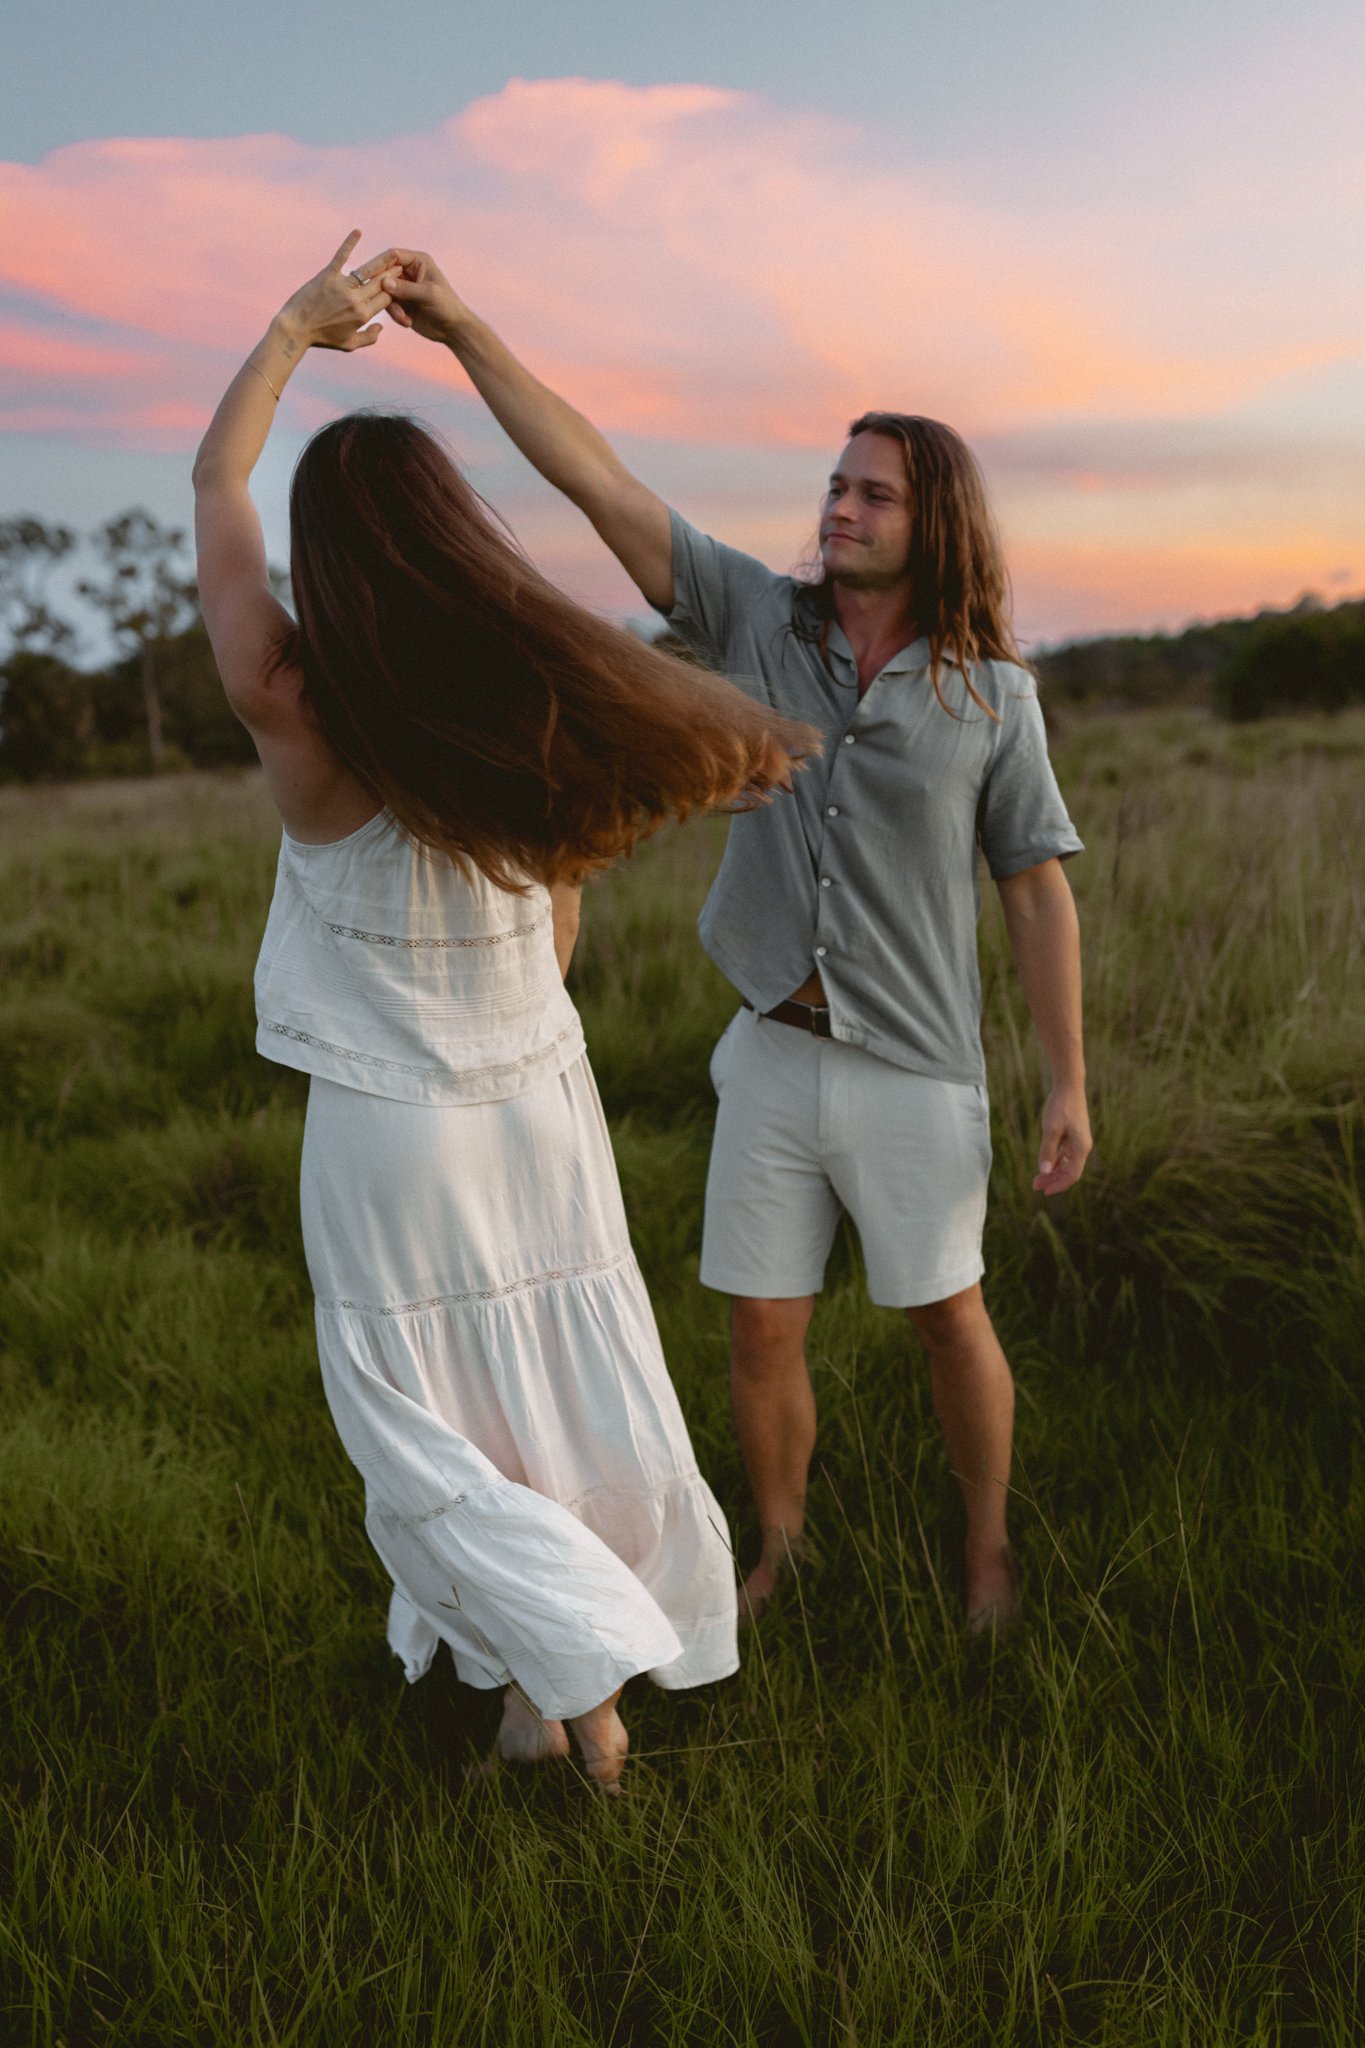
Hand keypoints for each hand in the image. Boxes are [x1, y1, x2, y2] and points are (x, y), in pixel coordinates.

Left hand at [276, 231, 395, 352]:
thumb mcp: (349, 344)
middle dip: (394, 273)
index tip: (401, 283)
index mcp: (362, 315)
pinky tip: (357, 231)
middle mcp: (355, 300)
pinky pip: (341, 256)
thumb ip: (369, 338)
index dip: (395, 290)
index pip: (386, 298)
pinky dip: (349, 243)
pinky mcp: (327, 275)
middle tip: (402, 264)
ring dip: (382, 261)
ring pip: (367, 270)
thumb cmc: (322, 338)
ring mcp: (341, 286)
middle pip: (381, 283)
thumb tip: (381, 326)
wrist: (295, 329)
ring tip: (392, 253)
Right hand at [366, 247, 470, 344]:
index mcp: (417, 261)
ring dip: (391, 306)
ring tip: (404, 318)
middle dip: (383, 289)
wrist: (453, 329)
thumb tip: (383, 282)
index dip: (380, 264)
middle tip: (385, 302)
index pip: (392, 256)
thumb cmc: (447, 307)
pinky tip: (407, 322)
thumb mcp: (428, 295)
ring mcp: (403, 287)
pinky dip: (395, 314)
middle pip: (384, 273)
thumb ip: (406, 288)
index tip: (370, 276)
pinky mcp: (401, 302)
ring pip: (384, 291)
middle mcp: (408, 271)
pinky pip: (388, 305)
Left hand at [1033, 1084, 1091, 1195]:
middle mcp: (1082, 1147)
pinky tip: (1044, 1165)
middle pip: (1069, 1172)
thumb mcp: (1051, 1129)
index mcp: (1081, 1148)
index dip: (1059, 1185)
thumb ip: (1047, 1150)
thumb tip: (1044, 1171)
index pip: (1072, 1175)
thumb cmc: (1060, 1106)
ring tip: (1037, 1179)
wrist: (1069, 1087)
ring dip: (1053, 1172)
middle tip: (1035, 1186)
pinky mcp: (1072, 1136)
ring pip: (1066, 1164)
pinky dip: (1055, 1162)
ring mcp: (1078, 1142)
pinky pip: (1064, 1155)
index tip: (1044, 1191)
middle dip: (1053, 1180)